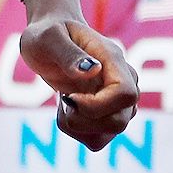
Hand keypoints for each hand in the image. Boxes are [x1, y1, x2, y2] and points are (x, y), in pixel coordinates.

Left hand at [18, 15, 137, 148]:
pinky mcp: (107, 114)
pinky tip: (67, 110)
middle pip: (119, 121)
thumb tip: (92, 70)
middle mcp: (123, 81)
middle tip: (63, 99)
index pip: (125, 94)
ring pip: (110, 133)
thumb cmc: (47, 33)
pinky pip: (99, 138)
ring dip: (78, 126)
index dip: (97, 106)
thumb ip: (68, 53)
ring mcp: (118, 100)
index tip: (69, 97)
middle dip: (83, 120)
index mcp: (113, 60)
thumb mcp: (48, 38)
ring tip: (63, 101)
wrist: (50, 39)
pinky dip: (78, 131)